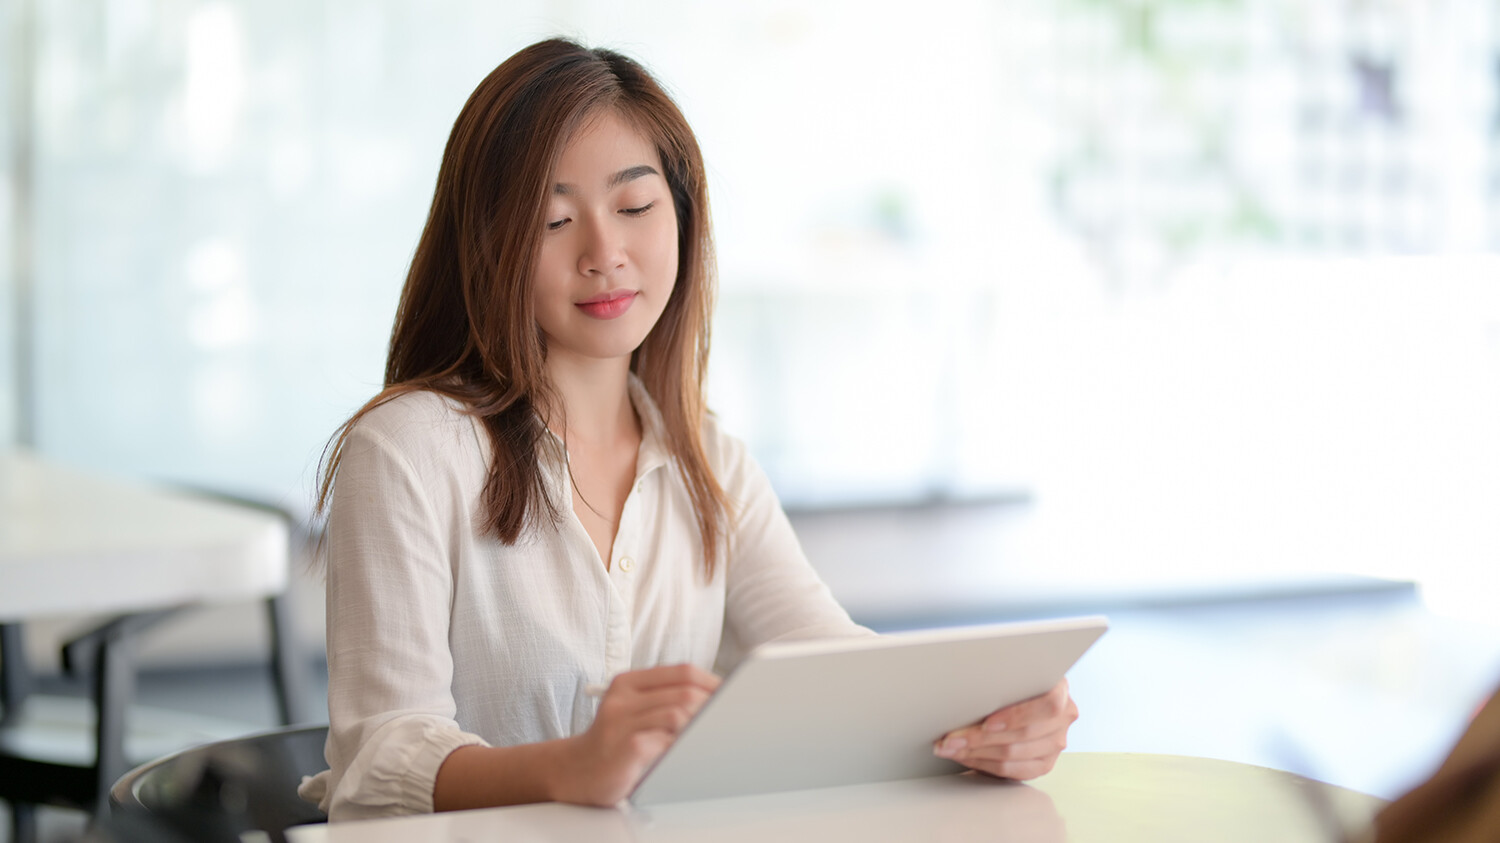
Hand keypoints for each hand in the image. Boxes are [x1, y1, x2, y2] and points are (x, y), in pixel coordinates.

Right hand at [555, 664, 720, 805]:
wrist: (574, 771)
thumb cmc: (614, 742)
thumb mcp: (635, 711)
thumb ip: (666, 700)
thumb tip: (718, 699)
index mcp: (628, 682)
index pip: (683, 671)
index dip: (713, 682)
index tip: (732, 695)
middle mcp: (622, 698)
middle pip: (685, 692)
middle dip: (714, 707)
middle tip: (729, 720)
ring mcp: (620, 722)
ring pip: (678, 714)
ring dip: (701, 727)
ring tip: (711, 736)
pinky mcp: (624, 748)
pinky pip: (665, 742)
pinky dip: (684, 747)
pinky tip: (688, 753)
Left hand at [932, 678, 1076, 779]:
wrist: (1025, 693)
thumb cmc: (1013, 681)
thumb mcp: (1012, 672)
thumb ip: (1000, 680)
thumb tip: (962, 687)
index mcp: (1059, 690)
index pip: (1047, 705)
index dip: (1016, 716)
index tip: (987, 722)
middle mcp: (1063, 718)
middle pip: (1023, 734)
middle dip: (979, 737)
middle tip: (950, 738)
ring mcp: (1056, 743)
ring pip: (1014, 755)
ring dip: (976, 753)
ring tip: (951, 748)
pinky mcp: (1044, 763)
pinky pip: (1012, 771)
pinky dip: (984, 764)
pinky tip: (966, 757)